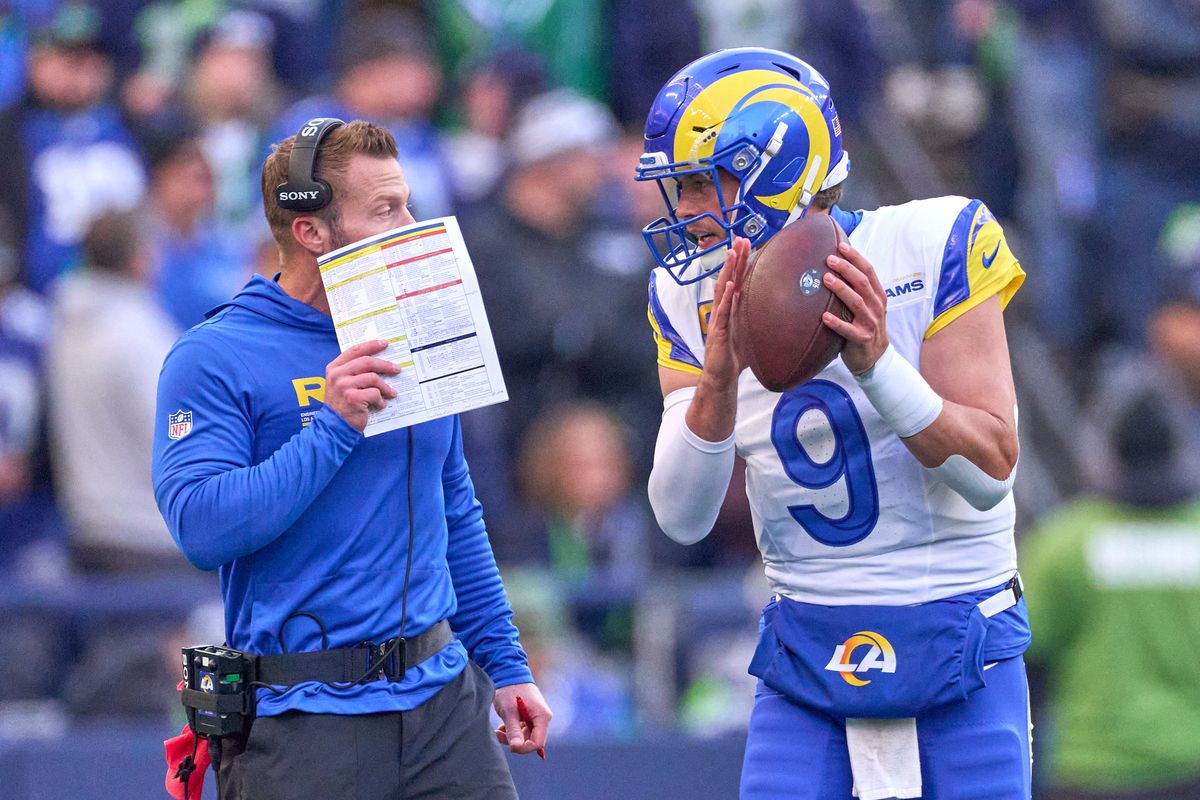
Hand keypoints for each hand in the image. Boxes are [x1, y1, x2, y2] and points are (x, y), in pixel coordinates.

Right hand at [324, 339, 400, 430]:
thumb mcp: (342, 384)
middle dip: (385, 364)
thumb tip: (379, 363)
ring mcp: (344, 386)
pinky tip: (380, 404)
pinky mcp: (353, 398)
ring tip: (391, 392)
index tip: (384, 343)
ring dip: (385, 386)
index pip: (355, 350)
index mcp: (335, 368)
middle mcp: (338, 375)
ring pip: (373, 377)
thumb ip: (353, 372)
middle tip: (397, 369)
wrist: (334, 426)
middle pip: (367, 362)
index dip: (371, 345)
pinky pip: (374, 393)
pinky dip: (381, 399)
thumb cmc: (342, 404)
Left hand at [493, 682, 551, 755]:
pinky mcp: (528, 716)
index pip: (538, 742)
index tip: (510, 746)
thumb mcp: (509, 711)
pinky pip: (522, 730)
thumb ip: (513, 730)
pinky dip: (511, 730)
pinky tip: (502, 726)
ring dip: (511, 736)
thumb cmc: (509, 690)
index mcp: (542, 716)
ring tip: (498, 729)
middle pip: (531, 740)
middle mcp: (542, 718)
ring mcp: (535, 717)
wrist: (507, 672)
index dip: (524, 748)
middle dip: (515, 741)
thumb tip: (516, 747)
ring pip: (525, 736)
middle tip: (499, 734)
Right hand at [703, 236, 751, 390]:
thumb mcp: (754, 335)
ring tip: (732, 253)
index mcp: (732, 310)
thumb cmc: (736, 359)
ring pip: (722, 290)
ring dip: (727, 271)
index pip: (736, 281)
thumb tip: (788, 317)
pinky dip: (726, 298)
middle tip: (741, 239)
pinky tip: (730, 285)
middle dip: (734, 259)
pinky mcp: (718, 333)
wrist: (721, 380)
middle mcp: (723, 311)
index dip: (740, 262)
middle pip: (728, 279)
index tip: (747, 244)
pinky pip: (722, 312)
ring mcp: (719, 321)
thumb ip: (764, 322)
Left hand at [821, 241, 889, 374]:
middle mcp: (876, 307)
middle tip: (829, 259)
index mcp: (878, 296)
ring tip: (826, 279)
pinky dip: (836, 323)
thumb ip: (856, 289)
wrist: (874, 358)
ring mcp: (870, 323)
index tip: (841, 245)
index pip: (869, 271)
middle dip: (846, 269)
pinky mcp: (861, 339)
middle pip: (862, 283)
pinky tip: (823, 316)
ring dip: (841, 289)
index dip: (856, 257)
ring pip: (857, 303)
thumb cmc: (864, 326)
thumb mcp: (866, 306)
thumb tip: (835, 266)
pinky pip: (848, 330)